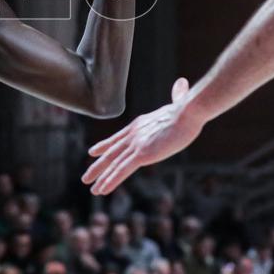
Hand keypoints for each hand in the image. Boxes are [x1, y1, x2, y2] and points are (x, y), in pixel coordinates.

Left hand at [81, 78, 204, 194]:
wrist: (188, 112)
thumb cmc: (187, 109)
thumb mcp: (178, 103)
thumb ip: (177, 97)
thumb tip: (182, 84)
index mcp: (139, 124)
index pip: (117, 138)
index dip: (104, 146)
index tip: (93, 151)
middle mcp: (133, 134)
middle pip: (111, 152)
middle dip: (98, 165)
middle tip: (86, 176)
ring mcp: (137, 144)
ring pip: (114, 163)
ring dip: (102, 177)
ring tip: (92, 188)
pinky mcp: (143, 154)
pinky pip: (122, 170)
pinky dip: (111, 180)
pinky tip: (102, 189)